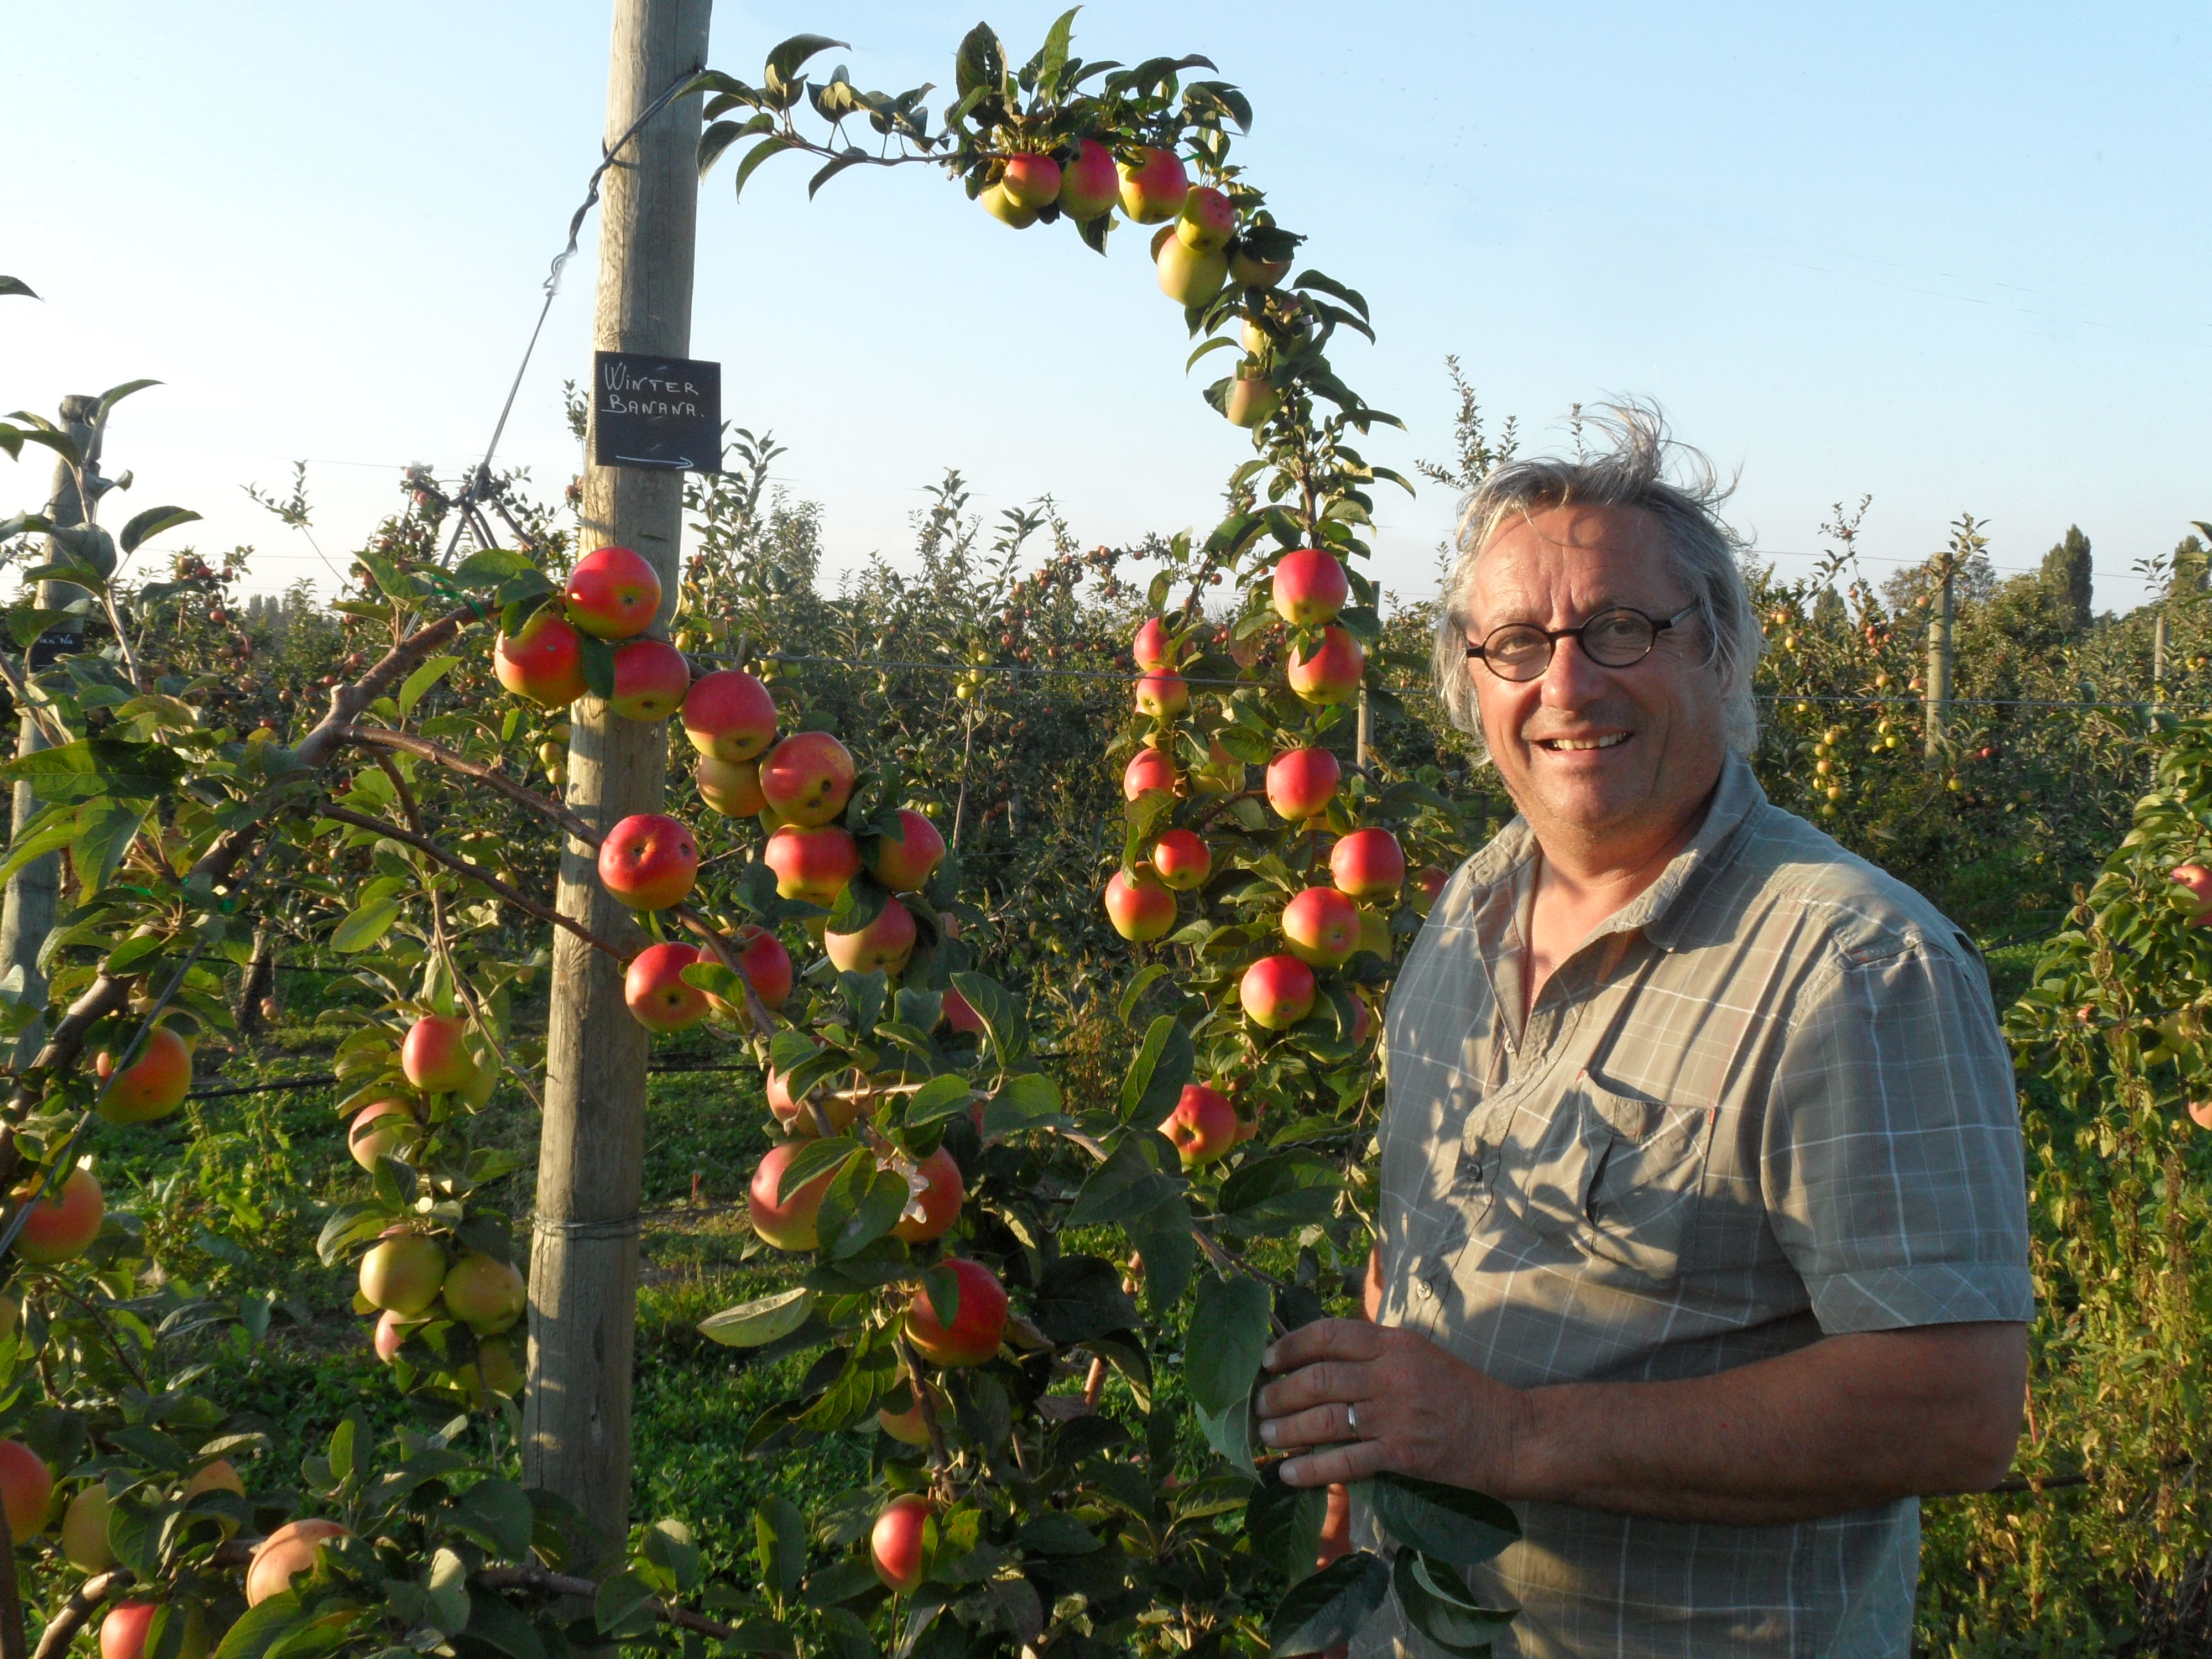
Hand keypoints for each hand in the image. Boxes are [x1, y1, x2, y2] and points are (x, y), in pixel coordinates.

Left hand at [1254, 1317, 1534, 1489]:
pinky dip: (1312, 1468)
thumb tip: (1320, 1358)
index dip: (1290, 1346)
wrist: (1510, 1433)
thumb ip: (1375, 1352)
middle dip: (1279, 1393)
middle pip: (1318, 1378)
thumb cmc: (1461, 1392)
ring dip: (1287, 1430)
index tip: (1268, 1360)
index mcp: (1394, 1342)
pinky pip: (1346, 1461)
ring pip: (1325, 1419)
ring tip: (1266, 1438)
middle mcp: (1392, 1374)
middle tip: (1258, 1406)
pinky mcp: (1403, 1454)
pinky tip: (1290, 1474)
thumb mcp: (1420, 1354)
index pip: (1329, 1334)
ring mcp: (1396, 1415)